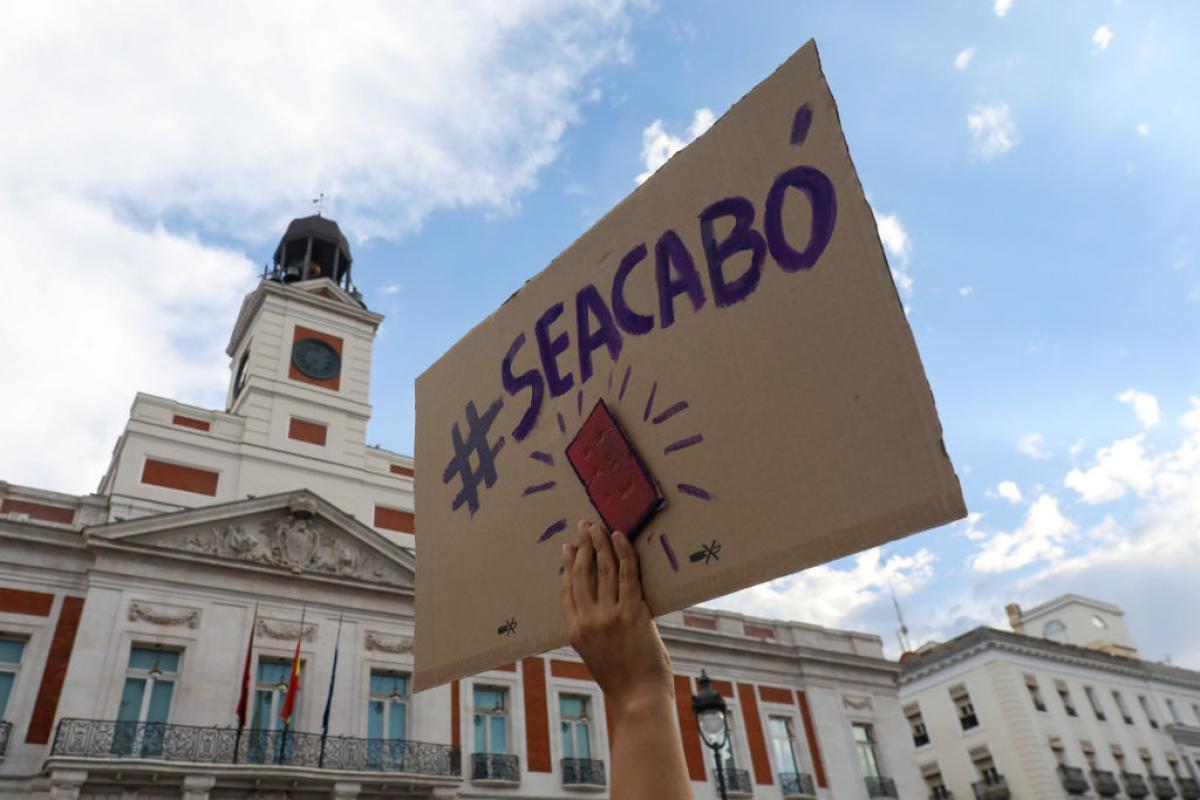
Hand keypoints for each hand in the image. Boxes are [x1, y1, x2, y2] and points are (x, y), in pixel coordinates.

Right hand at [561, 520, 673, 715]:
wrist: (638, 698)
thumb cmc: (622, 680)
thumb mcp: (596, 655)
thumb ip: (593, 631)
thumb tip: (601, 609)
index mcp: (575, 631)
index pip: (567, 589)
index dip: (567, 565)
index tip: (568, 547)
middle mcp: (588, 620)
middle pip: (581, 573)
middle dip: (581, 546)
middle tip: (583, 526)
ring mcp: (609, 615)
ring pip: (603, 569)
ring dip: (600, 543)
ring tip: (598, 527)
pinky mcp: (632, 612)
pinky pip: (627, 574)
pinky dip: (622, 553)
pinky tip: (619, 538)